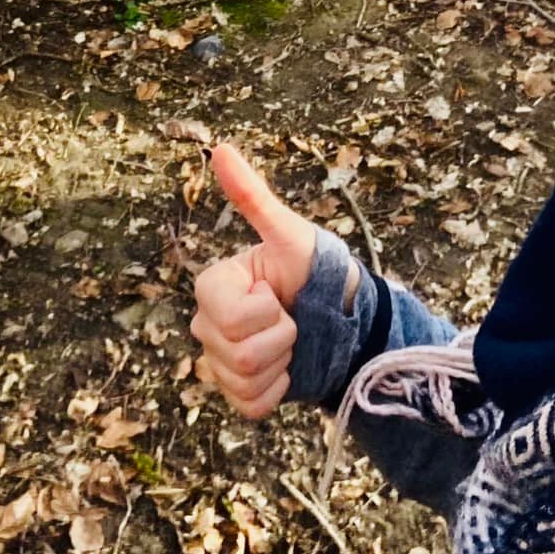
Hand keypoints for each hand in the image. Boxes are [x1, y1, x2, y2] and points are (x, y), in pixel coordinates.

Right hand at [190, 144, 321, 418]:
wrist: (346, 318)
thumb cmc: (316, 269)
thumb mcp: (290, 234)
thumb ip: (253, 196)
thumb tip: (219, 148)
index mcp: (214, 285)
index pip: (224, 313)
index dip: (262, 310)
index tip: (277, 293)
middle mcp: (208, 323)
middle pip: (232, 352)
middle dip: (278, 337)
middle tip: (292, 319)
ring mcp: (221, 360)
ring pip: (241, 378)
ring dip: (280, 363)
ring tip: (293, 342)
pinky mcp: (240, 391)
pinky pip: (248, 405)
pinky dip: (277, 391)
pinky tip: (289, 370)